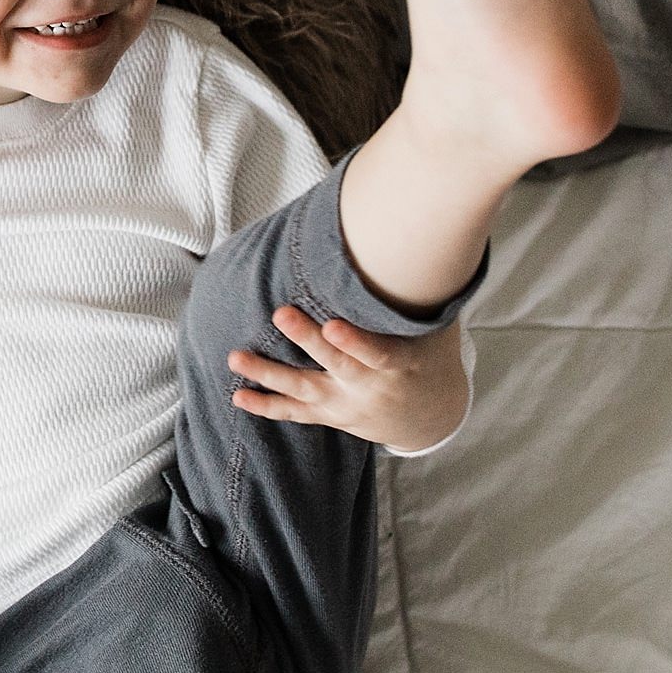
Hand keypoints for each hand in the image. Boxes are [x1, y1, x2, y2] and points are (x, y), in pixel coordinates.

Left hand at [227, 306, 467, 452]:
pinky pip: (296, 413)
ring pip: (305, 389)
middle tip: (280, 314)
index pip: (377, 353)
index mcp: (399, 365)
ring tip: (236, 358)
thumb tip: (411, 254)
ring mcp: (347, 406)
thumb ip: (418, 301)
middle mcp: (369, 388)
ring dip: (269, 374)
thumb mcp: (435, 332)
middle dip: (307, 340)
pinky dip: (267, 406)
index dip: (356, 342)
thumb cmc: (429, 360)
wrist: (428, 418)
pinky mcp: (331, 416)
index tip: (333, 325)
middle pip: (335, 364)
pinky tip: (238, 397)